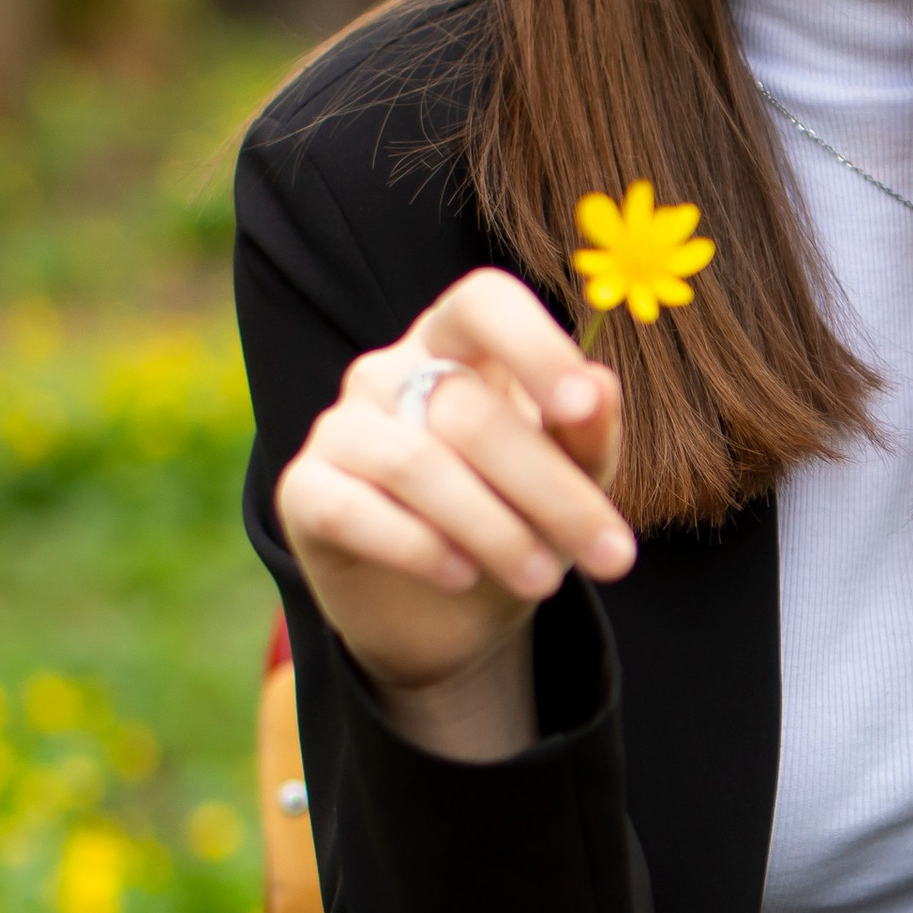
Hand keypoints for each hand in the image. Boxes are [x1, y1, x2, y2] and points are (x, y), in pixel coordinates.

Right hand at [273, 268, 631, 762]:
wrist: (448, 610)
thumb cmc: (516, 517)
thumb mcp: (570, 480)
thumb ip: (586, 435)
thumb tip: (601, 387)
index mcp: (458, 344)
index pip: (483, 302)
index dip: (532, 345)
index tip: (580, 406)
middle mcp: (390, 372)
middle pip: (468, 410)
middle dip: (550, 490)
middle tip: (610, 555)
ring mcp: (340, 428)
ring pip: (416, 464)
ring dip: (494, 530)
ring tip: (543, 580)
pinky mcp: (303, 491)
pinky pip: (353, 510)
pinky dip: (417, 547)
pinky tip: (461, 576)